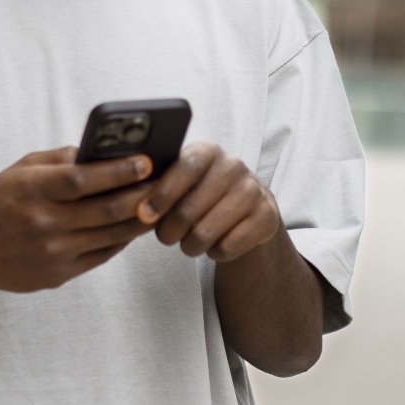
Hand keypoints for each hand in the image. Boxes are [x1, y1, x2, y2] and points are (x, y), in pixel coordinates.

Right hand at [0, 147, 156, 293]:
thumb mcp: (20, 170)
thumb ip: (59, 159)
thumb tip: (102, 150)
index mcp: (32, 190)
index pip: (83, 179)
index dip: (119, 170)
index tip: (147, 161)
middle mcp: (44, 223)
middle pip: (106, 209)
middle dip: (142, 193)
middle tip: (167, 181)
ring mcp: (53, 252)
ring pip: (111, 235)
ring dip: (141, 218)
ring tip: (161, 202)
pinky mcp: (59, 274)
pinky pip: (102, 255)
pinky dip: (123, 239)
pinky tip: (135, 224)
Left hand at [137, 141, 280, 261]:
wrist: (248, 209)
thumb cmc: (201, 194)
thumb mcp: (182, 181)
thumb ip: (158, 186)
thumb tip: (136, 208)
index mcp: (208, 151)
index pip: (185, 168)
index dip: (162, 193)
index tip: (144, 214)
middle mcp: (233, 166)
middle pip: (189, 208)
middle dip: (168, 230)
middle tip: (165, 237)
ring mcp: (253, 191)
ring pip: (206, 233)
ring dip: (189, 246)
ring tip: (188, 243)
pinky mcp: (267, 217)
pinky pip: (228, 246)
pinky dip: (215, 253)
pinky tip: (215, 245)